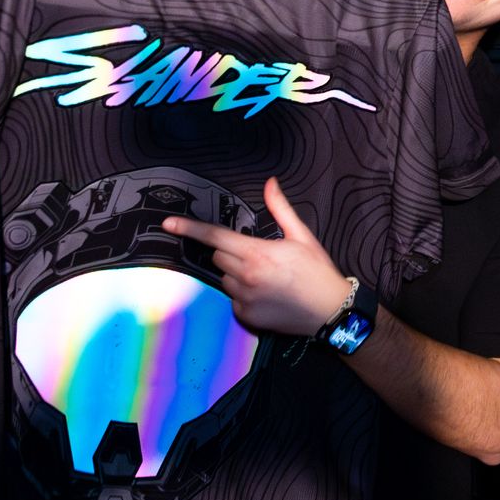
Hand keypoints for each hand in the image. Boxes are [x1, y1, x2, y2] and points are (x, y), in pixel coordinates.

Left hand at [163, 177, 353, 337]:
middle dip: (230, 251)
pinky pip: (233, 299)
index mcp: (256, 253)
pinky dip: (244, 294)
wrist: (330, 310)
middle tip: (257, 254)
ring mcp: (244, 298)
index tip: (169, 223)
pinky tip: (266, 293)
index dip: (189, 228)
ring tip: (265, 276)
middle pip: (218, 257)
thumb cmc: (317, 271)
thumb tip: (270, 184)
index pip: (214, 236)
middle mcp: (245, 276)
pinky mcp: (247, 316)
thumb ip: (280, 209)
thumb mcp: (302, 236)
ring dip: (236, 273)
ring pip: (224, 278)